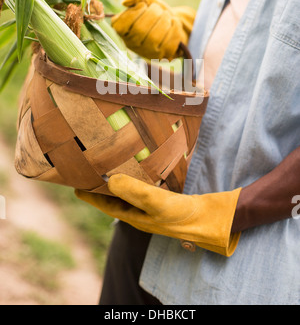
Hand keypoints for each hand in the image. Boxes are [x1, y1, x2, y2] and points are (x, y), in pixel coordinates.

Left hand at [75, 174, 241, 256]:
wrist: (209, 219)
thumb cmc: (181, 214)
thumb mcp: (156, 203)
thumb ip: (134, 191)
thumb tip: (109, 180)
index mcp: (133, 216)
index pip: (104, 204)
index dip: (89, 194)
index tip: (73, 183)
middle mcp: (139, 212)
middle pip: (112, 199)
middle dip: (100, 187)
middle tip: (88, 169)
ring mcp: (150, 207)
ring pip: (126, 193)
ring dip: (116, 182)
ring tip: (107, 166)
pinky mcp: (162, 200)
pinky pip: (141, 188)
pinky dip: (134, 179)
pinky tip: (137, 168)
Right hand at [111, 0, 195, 59]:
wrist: (170, 23)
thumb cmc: (154, 11)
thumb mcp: (146, 0)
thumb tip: (125, 1)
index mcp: (121, 29)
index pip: (122, 24)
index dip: (135, 11)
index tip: (143, 5)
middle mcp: (130, 43)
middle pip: (139, 30)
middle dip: (153, 14)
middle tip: (158, 9)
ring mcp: (145, 52)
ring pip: (154, 37)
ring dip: (164, 21)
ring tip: (166, 15)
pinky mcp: (160, 56)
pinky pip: (168, 43)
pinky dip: (174, 28)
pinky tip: (174, 23)